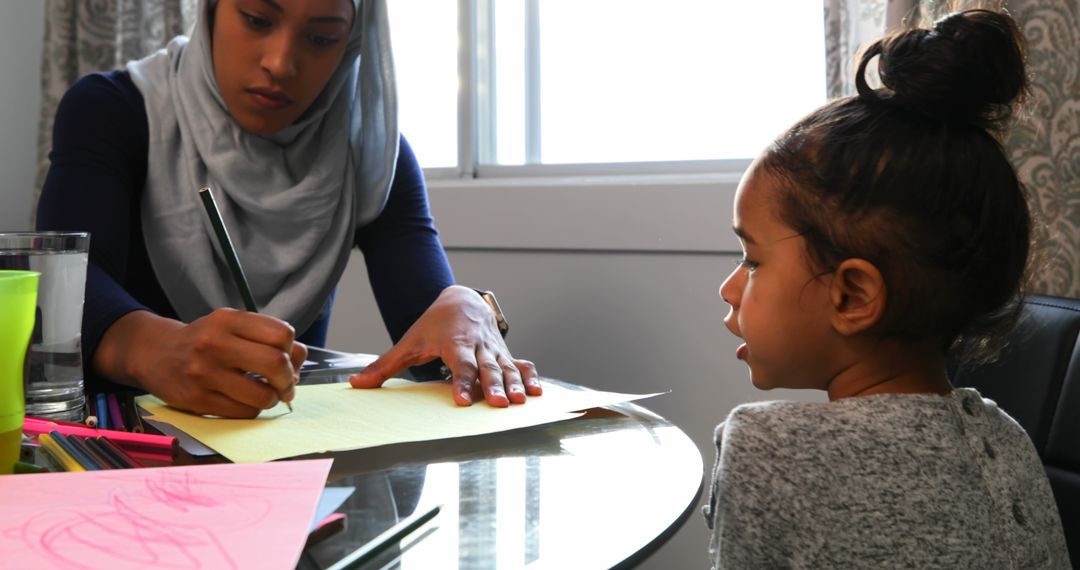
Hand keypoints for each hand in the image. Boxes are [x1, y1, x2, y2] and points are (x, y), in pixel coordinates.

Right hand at [93, 308, 306, 417]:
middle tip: (286, 385)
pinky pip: (243, 412)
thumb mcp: (232, 327)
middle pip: (275, 363)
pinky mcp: (197, 399)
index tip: (287, 357)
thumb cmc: (204, 341)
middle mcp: (215, 343)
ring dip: (272, 398)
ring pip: (262, 395)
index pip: (281, 333)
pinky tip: (246, 401)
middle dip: (288, 378)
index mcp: (227, 319)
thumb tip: (300, 357)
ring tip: (267, 394)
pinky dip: (253, 409)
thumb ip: (266, 336)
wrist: (155, 354)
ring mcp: (204, 373)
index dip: (292, 349)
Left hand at [349, 285, 541, 405]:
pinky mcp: (506, 354)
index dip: (461, 382)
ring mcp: (495, 351)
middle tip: (500, 404)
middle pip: (487, 368)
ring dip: (515, 385)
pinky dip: (532, 377)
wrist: (462, 300)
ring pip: (507, 368)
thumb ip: (385, 365)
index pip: (459, 364)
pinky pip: (522, 365)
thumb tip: (356, 384)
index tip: (460, 400)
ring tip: (521, 402)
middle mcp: (478, 346)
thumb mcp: (409, 341)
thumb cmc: (434, 324)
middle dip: (494, 386)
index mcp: (454, 343)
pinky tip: (537, 394)